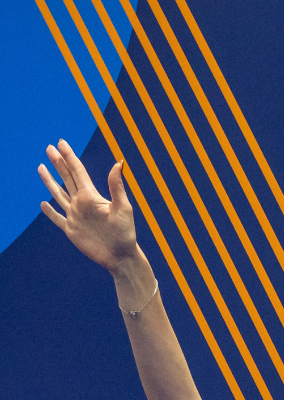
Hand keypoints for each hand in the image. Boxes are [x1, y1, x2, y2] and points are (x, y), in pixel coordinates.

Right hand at [39, 141, 138, 271]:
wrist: (121, 256)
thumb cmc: (126, 233)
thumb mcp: (123, 208)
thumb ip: (116, 186)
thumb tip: (119, 162)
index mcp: (91, 196)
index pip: (77, 172)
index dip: (69, 157)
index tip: (61, 143)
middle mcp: (81, 203)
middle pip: (66, 178)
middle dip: (58, 163)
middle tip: (50, 148)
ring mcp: (75, 216)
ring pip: (58, 194)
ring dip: (49, 181)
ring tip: (41, 167)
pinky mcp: (71, 230)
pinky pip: (57, 218)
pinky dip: (49, 211)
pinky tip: (43, 204)